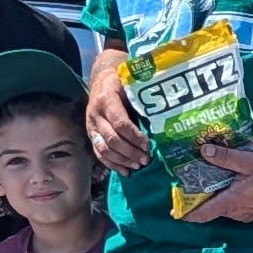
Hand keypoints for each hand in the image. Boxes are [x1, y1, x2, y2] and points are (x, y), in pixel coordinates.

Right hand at [85, 57, 152, 172]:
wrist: (101, 81)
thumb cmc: (121, 83)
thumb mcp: (130, 84)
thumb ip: (141, 100)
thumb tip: (161, 118)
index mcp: (106, 100)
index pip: (120, 123)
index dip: (135, 137)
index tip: (148, 145)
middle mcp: (95, 114)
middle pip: (112, 139)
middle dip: (130, 152)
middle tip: (146, 160)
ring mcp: (90, 126)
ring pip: (104, 149)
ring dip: (122, 160)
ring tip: (137, 166)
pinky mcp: (90, 135)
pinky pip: (99, 153)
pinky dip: (112, 164)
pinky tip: (125, 171)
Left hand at [181, 141, 252, 226]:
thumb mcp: (249, 161)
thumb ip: (225, 157)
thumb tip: (203, 150)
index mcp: (232, 202)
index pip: (203, 214)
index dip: (187, 213)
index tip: (174, 212)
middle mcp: (237, 213)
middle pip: (211, 210)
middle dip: (199, 200)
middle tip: (187, 187)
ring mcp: (246, 215)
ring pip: (223, 208)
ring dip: (214, 198)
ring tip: (206, 182)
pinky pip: (234, 207)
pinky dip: (226, 198)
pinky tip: (228, 185)